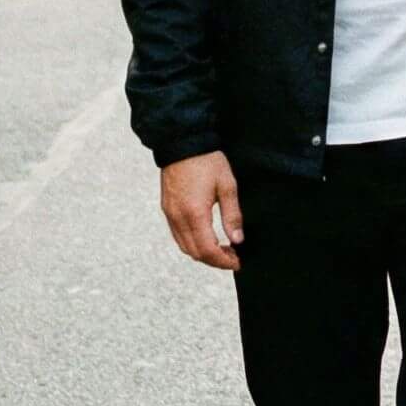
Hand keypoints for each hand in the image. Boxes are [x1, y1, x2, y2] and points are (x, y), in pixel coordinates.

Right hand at [159, 151, 242, 270]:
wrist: (183, 142)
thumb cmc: (207, 161)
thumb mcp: (227, 186)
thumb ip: (232, 216)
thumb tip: (237, 240)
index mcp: (195, 213)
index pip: (208, 250)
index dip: (224, 261)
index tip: (237, 262)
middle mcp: (178, 218)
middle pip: (195, 253)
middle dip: (215, 260)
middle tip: (233, 257)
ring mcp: (170, 214)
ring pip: (184, 247)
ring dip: (203, 253)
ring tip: (221, 248)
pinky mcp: (167, 209)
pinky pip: (178, 235)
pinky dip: (192, 243)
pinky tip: (206, 237)